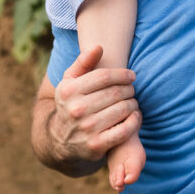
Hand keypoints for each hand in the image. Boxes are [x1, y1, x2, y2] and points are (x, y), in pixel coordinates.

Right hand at [51, 47, 140, 163]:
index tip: (131, 75)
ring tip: (133, 102)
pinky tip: (134, 116)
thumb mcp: (69, 81)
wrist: (60, 140)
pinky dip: (134, 122)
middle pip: (115, 93)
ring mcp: (86, 129)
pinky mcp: (96, 145)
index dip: (122, 74)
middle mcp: (76, 109)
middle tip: (132, 90)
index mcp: (69, 91)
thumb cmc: (70, 103)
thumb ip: (83, 62)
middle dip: (129, 89)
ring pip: (121, 110)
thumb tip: (98, 47)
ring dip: (133, 104)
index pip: (104, 76)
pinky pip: (123, 131)